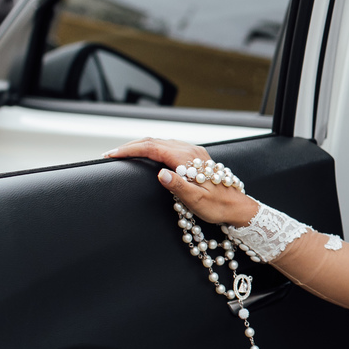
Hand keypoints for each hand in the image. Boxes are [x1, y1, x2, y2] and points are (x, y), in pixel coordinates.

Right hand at [104, 137, 257, 227]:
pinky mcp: (197, 156)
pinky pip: (170, 146)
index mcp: (188, 159)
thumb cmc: (218, 206)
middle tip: (111, 154)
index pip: (152, 148)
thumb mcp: (196, 200)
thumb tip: (161, 173)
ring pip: (162, 141)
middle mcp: (191, 151)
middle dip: (131, 146)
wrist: (238, 206)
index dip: (130, 150)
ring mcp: (195, 152)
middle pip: (155, 141)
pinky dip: (154, 147)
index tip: (112, 155)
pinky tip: (147, 154)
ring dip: (142, 145)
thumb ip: (178, 186)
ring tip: (124, 153)